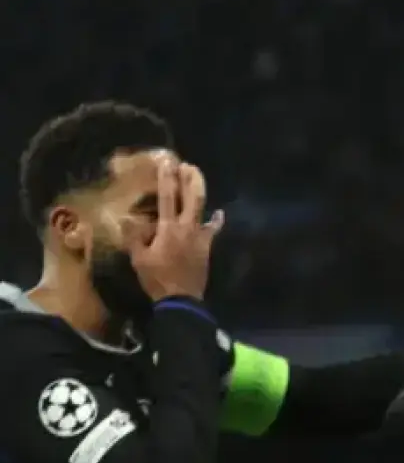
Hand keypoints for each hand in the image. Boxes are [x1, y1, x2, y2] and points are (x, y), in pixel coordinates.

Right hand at [128, 161, 223, 300]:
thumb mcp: (139, 258)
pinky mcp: (207, 246)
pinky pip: (213, 230)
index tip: (167, 162)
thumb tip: (125, 218)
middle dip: (189, 179)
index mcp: (168, 228)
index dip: (167, 178)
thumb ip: (133, 237)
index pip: (168, 197)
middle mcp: (187, 227)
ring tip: (197, 177)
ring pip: (203, 208)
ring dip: (200, 191)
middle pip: (192, 197)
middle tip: (187, 164)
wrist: (181, 299)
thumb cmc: (157, 278)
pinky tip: (220, 213)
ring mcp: (200, 236)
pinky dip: (216, 220)